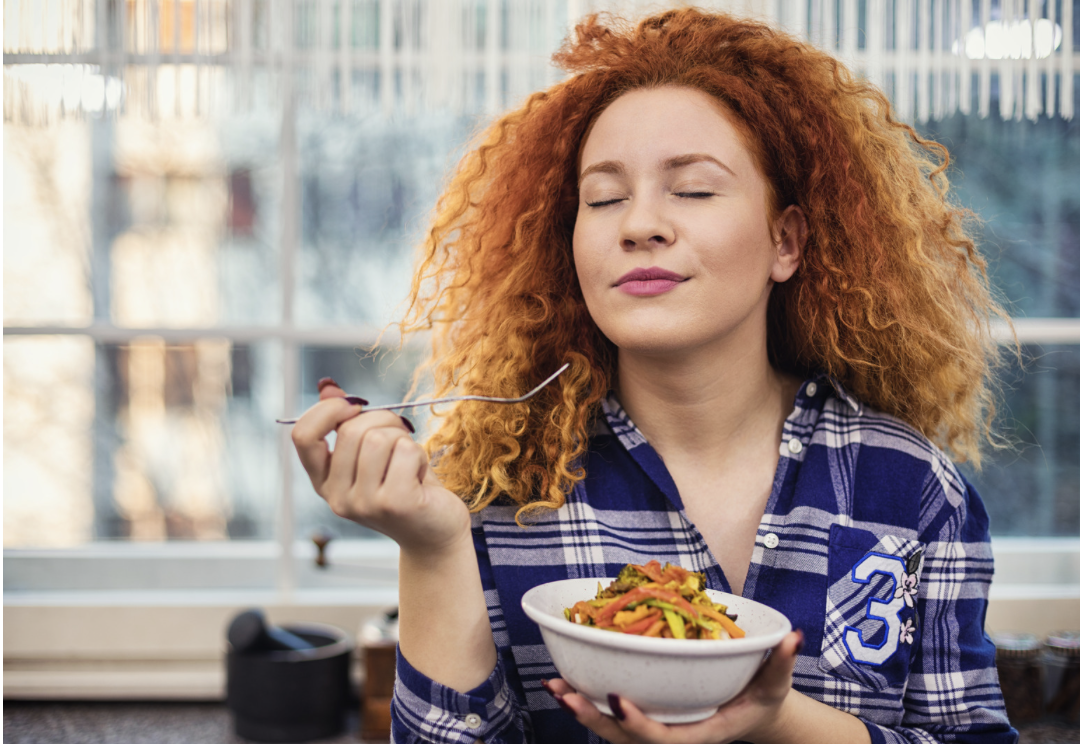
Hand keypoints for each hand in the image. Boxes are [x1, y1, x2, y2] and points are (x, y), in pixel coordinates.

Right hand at [290, 380, 470, 554]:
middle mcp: (337, 497)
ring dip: (403, 439)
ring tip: (410, 461)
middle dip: (383, 420)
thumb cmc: (406, 487)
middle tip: (401, 436)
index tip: (355, 406)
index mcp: (325, 482)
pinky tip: (421, 476)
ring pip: (378, 438)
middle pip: (350, 430)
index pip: (303, 436)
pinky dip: (420, 454)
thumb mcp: (372, 454)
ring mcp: (364, 504)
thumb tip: (327, 386)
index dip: (327, 410)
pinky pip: (405, 450)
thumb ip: (347, 423)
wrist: (436, 534)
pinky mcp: (395, 503)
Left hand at [544, 630, 803, 743]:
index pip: (664, 739)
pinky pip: (613, 715)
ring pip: (613, 729)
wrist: (756, 715)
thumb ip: (781, 662)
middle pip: (625, 738)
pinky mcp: (647, 716)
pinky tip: (565, 679)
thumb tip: (793, 637)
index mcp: (700, 734)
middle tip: (564, 692)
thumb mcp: (776, 683)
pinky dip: (589, 698)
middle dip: (593, 718)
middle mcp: (673, 736)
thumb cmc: (764, 699)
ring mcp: (657, 728)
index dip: (639, 725)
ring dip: (582, 708)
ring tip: (553, 685)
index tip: (617, 700)